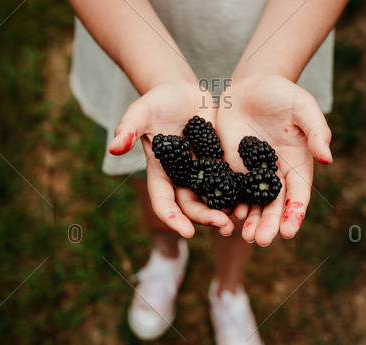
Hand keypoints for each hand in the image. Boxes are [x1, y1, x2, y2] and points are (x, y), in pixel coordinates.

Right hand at [108, 82, 233, 237]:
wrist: (184, 92)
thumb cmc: (158, 101)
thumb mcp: (141, 111)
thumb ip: (128, 128)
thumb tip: (113, 147)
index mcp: (161, 173)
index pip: (164, 202)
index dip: (173, 218)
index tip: (187, 231)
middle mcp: (182, 178)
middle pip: (191, 206)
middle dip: (205, 218)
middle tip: (222, 225)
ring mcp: (203, 173)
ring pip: (212, 199)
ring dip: (224, 212)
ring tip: (239, 220)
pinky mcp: (221, 164)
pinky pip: (231, 183)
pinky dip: (239, 194)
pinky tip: (252, 201)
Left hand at [215, 75, 331, 245]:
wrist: (249, 86)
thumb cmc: (281, 94)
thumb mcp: (302, 106)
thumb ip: (315, 130)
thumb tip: (327, 157)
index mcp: (296, 164)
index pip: (297, 195)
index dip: (294, 214)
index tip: (289, 232)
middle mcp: (275, 175)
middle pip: (273, 206)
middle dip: (268, 224)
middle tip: (262, 241)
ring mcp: (251, 173)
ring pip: (251, 204)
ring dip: (249, 221)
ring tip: (246, 236)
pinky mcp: (230, 167)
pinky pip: (229, 190)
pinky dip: (228, 204)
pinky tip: (225, 216)